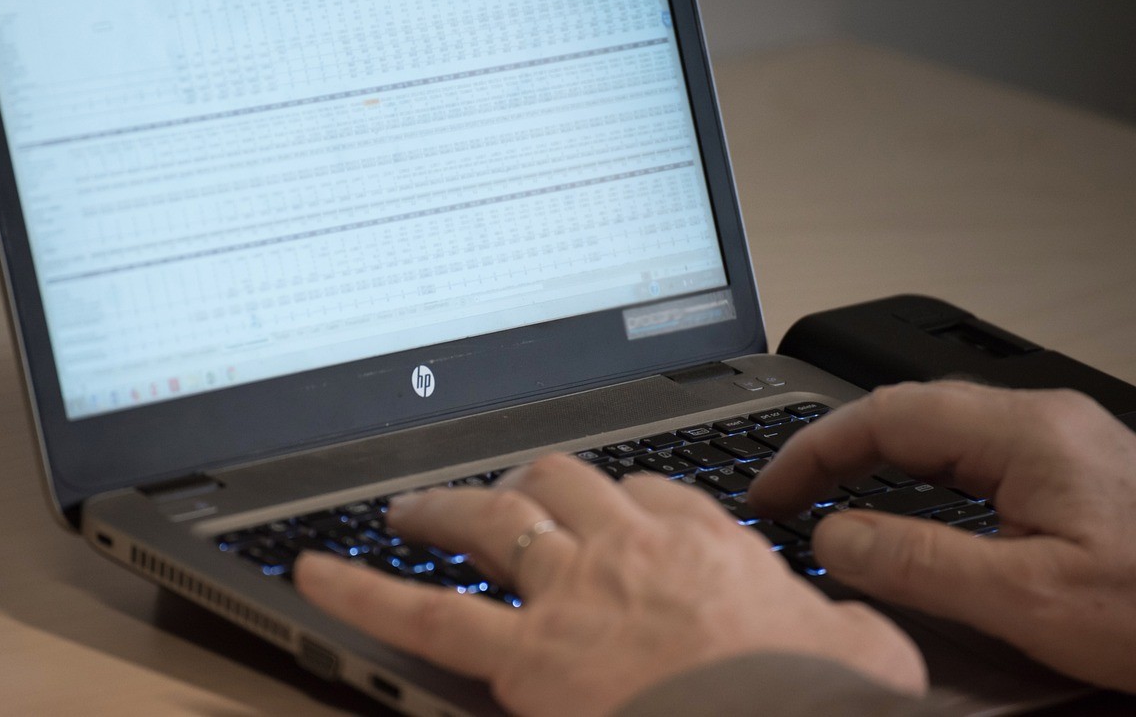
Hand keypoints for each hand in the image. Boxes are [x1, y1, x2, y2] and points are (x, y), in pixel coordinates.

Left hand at [295, 453, 924, 716]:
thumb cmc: (820, 699)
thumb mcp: (863, 648)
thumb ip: (842, 621)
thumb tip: (852, 629)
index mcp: (705, 543)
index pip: (650, 492)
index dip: (620, 499)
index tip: (609, 512)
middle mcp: (630, 549)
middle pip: (562, 481)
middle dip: (524, 480)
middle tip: (497, 494)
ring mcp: (572, 593)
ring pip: (493, 520)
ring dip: (444, 508)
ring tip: (408, 507)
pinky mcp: (527, 655)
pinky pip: (425, 613)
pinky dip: (361, 593)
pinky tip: (312, 574)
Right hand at [750, 381, 1135, 693]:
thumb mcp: (1031, 599)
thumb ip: (920, 561)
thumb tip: (833, 535)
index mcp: (1024, 433)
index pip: (883, 417)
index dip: (812, 453)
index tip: (771, 494)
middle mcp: (1038, 419)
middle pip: (901, 409)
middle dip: (830, 449)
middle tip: (782, 496)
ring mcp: (1055, 437)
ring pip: (932, 425)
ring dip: (867, 456)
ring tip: (820, 495)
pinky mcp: (1066, 465)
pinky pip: (965, 448)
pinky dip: (910, 469)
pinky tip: (896, 498)